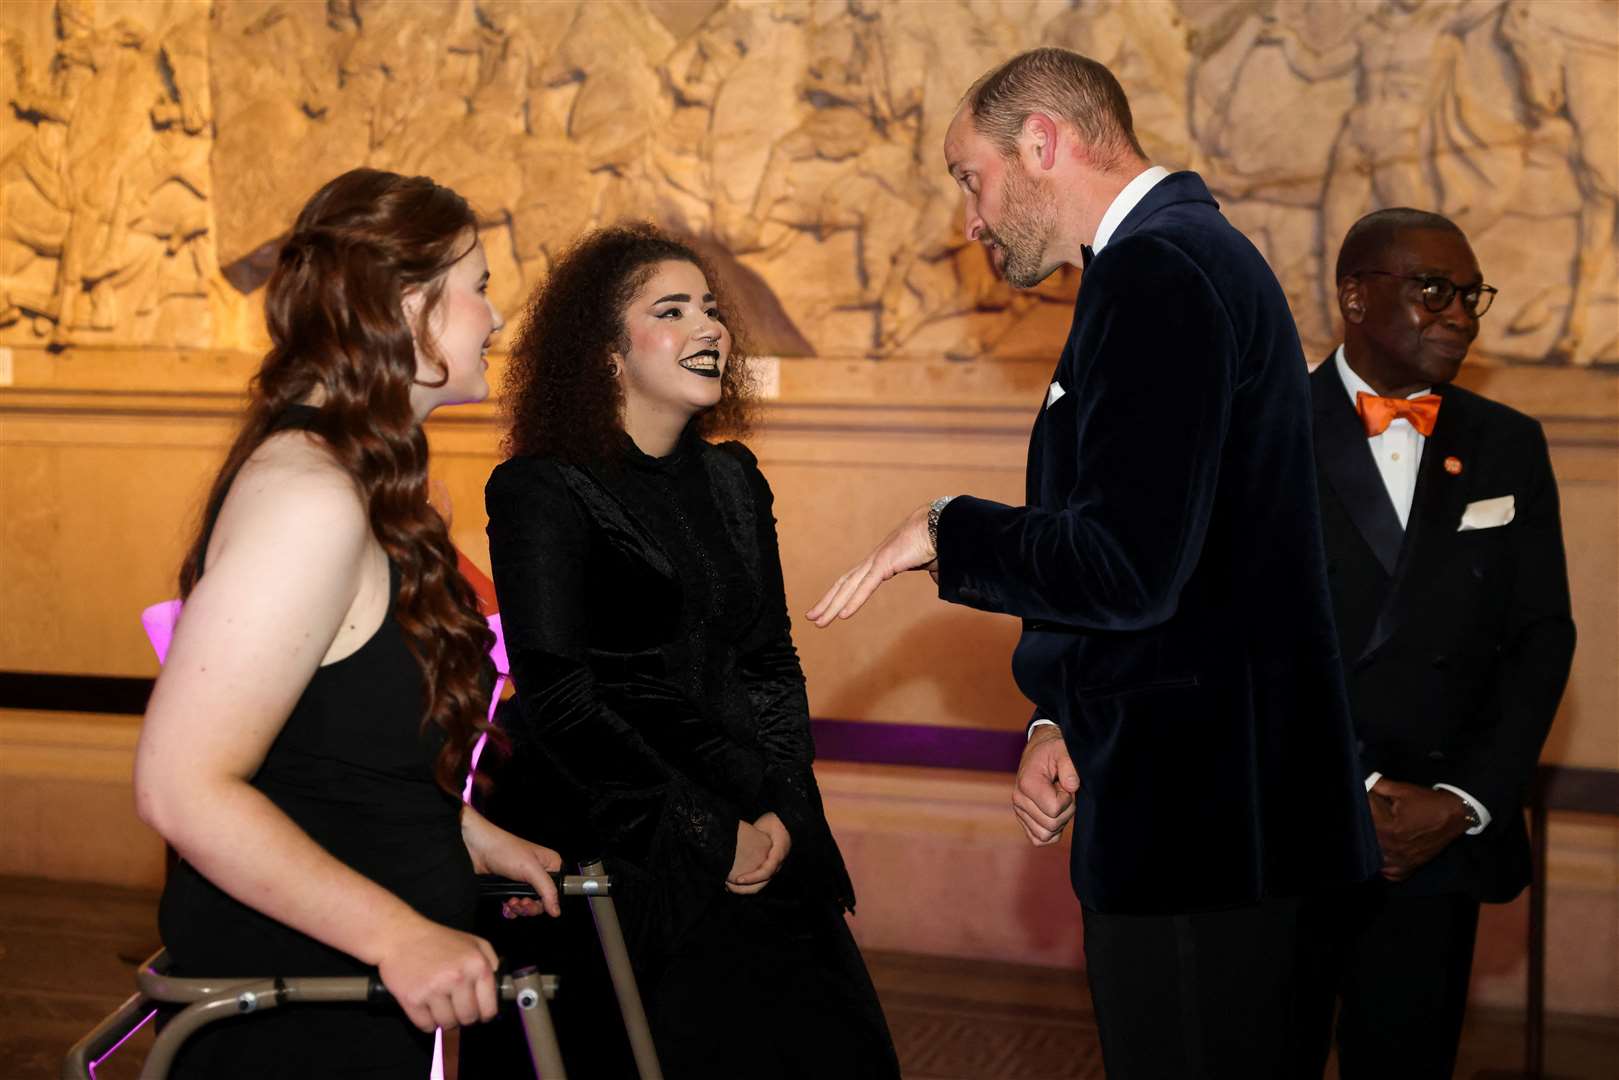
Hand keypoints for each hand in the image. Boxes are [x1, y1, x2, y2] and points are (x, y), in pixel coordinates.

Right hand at [376, 916, 499, 1032]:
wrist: (400, 936)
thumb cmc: (438, 940)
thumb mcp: (473, 942)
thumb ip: (491, 962)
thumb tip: (498, 987)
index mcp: (477, 965)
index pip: (489, 1008)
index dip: (484, 1014)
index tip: (478, 1013)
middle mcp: (458, 978)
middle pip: (468, 1019)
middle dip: (463, 1016)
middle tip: (455, 1006)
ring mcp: (434, 990)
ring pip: (447, 1025)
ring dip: (444, 1020)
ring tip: (440, 1005)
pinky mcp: (413, 999)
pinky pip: (426, 1026)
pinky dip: (427, 1022)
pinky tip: (426, 1008)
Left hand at [460, 806, 562, 917]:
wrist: (478, 849)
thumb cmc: (503, 849)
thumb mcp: (530, 870)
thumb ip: (547, 890)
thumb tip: (556, 910)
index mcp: (550, 865)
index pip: (557, 891)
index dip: (547, 901)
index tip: (534, 901)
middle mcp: (540, 873)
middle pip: (542, 901)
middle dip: (529, 906)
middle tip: (520, 902)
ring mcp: (525, 881)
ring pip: (528, 905)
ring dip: (519, 908)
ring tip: (511, 901)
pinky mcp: (511, 887)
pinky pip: (516, 906)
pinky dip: (511, 909)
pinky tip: (506, 904)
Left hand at [728, 812, 791, 893]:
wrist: (782, 824)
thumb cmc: (772, 823)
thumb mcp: (765, 826)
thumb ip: (756, 835)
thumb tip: (741, 843)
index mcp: (778, 854)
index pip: (766, 872)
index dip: (752, 878)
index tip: (738, 879)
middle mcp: (777, 864)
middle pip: (762, 883)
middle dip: (745, 888)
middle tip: (728, 886)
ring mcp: (773, 868)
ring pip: (759, 885)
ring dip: (743, 888)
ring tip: (728, 886)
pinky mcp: (767, 868)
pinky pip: (758, 881)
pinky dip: (746, 884)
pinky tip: (734, 883)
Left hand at [807, 504, 934, 626]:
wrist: (943, 524)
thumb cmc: (938, 541)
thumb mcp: (931, 563)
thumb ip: (930, 573)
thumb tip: (938, 579)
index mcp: (881, 561)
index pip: (853, 581)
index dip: (838, 595)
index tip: (829, 609)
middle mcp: (874, 561)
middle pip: (844, 585)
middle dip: (827, 602)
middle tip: (811, 617)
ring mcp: (877, 560)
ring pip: (848, 587)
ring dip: (832, 606)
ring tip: (818, 620)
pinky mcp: (885, 562)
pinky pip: (866, 586)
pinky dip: (853, 601)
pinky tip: (842, 615)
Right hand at [1013, 725, 1079, 844]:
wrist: (1040, 751)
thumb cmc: (1052, 751)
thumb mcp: (1063, 750)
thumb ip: (1069, 765)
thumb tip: (1071, 786)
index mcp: (1027, 783)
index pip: (1054, 810)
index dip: (1067, 800)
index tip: (1065, 785)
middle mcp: (1019, 799)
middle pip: (1050, 825)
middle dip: (1065, 811)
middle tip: (1063, 792)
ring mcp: (1019, 811)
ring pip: (1045, 835)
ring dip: (1058, 822)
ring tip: (1058, 801)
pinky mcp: (1023, 819)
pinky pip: (1038, 839)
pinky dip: (1050, 832)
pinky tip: (1055, 814)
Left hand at [1368, 778, 1469, 881]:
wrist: (1455, 815)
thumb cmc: (1427, 802)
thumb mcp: (1402, 790)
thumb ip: (1377, 786)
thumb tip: (1360, 784)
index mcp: (1389, 828)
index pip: (1363, 821)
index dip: (1361, 810)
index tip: (1363, 804)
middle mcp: (1394, 848)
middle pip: (1366, 842)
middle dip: (1364, 829)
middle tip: (1368, 820)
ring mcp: (1402, 860)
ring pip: (1375, 859)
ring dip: (1372, 848)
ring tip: (1374, 836)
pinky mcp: (1410, 867)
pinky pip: (1390, 873)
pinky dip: (1384, 866)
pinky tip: (1383, 854)